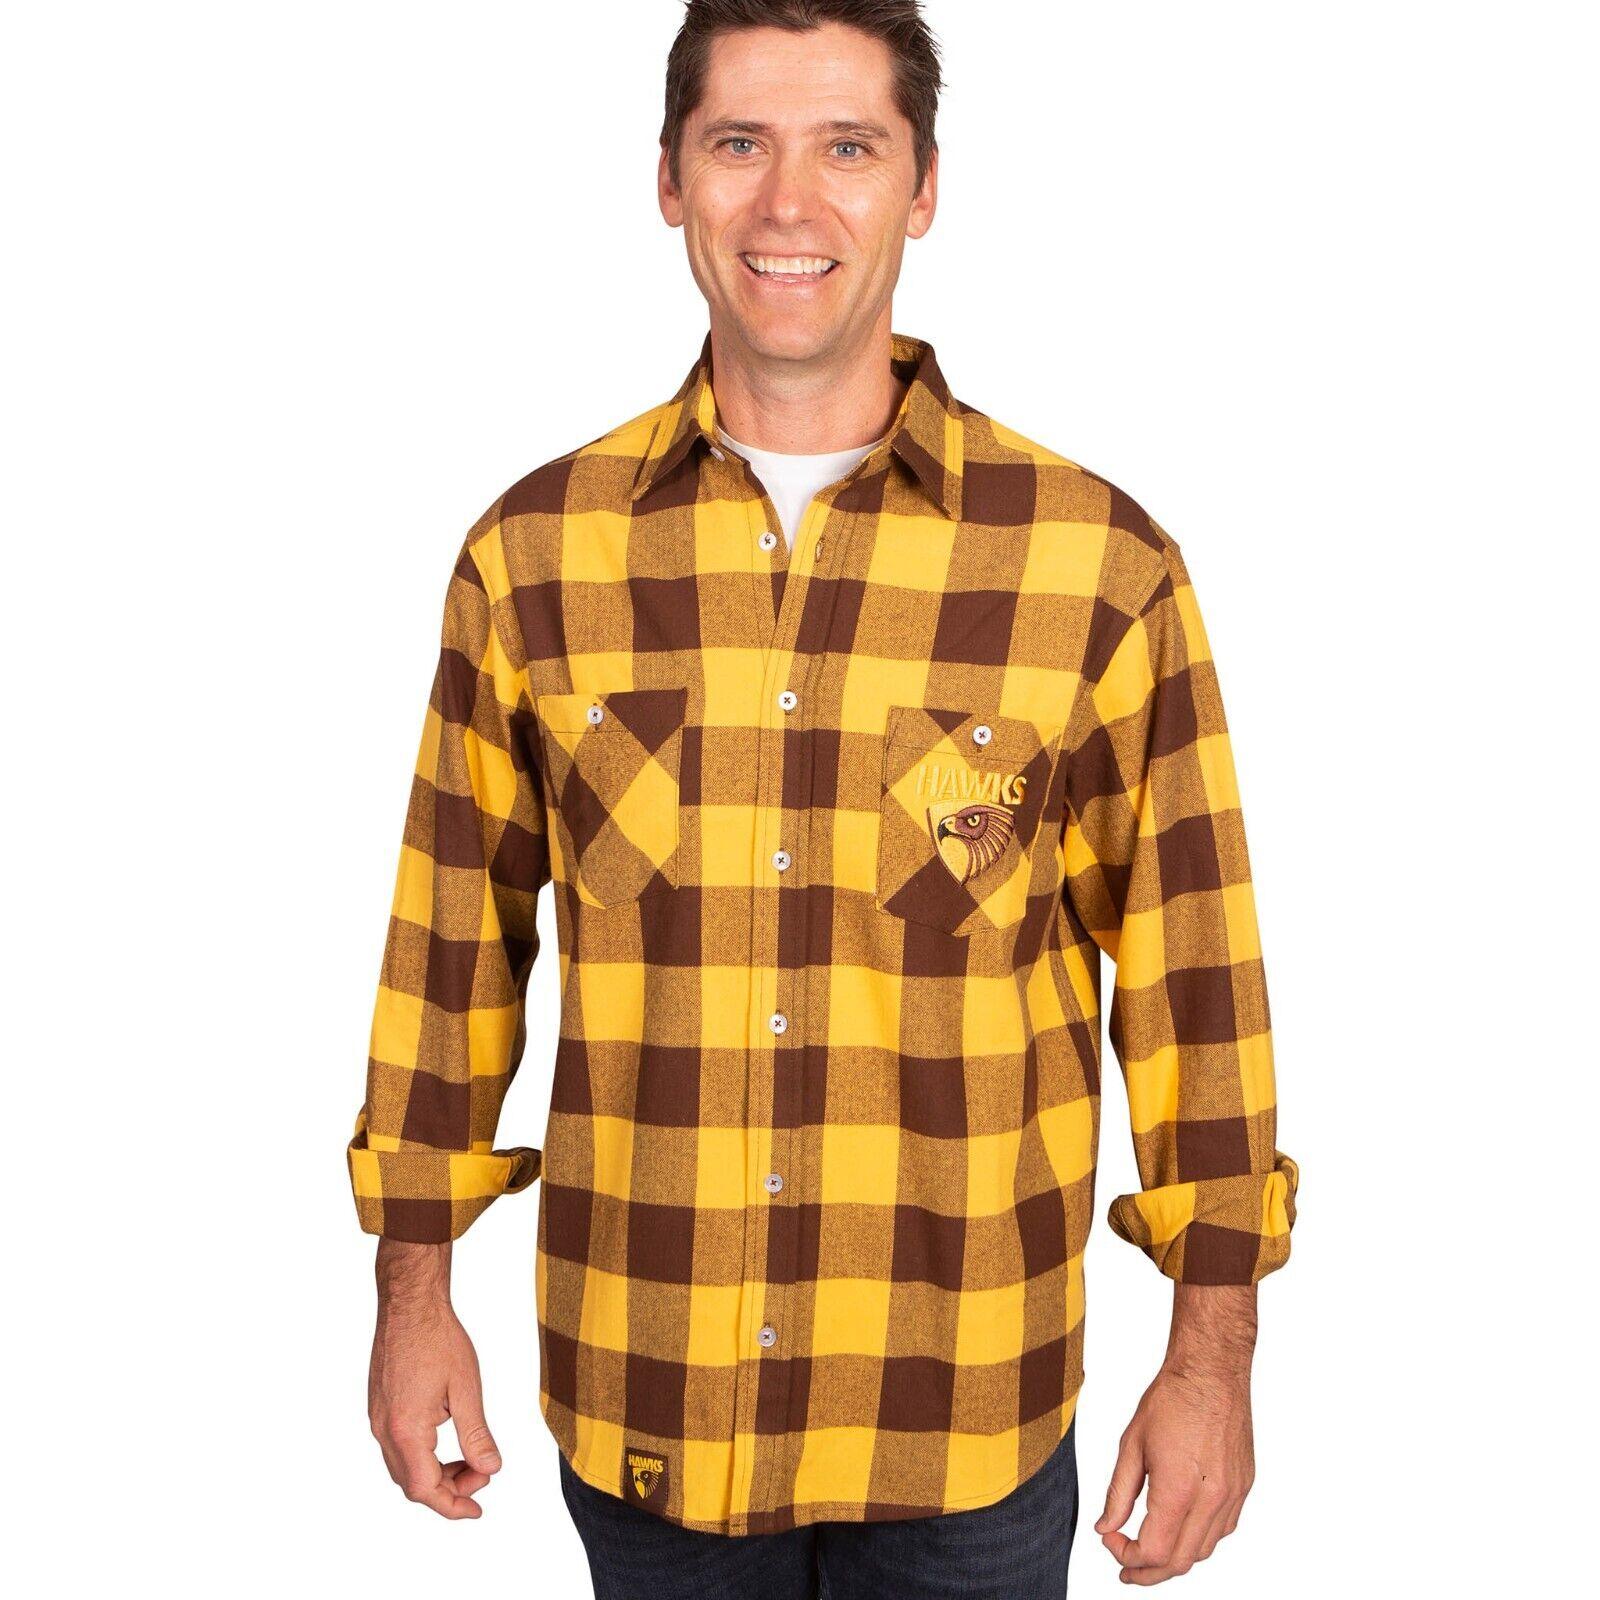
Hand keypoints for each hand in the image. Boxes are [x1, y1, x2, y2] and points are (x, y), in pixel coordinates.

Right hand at [367, 1239, 501, 1519]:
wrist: (409, 1303)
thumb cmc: (437, 1338)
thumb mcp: (466, 1388)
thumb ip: (476, 1434)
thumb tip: (490, 1469)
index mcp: (406, 1430)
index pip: (426, 1489)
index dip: (452, 1505)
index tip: (477, 1509)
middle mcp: (385, 1430)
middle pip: (411, 1484)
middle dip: (448, 1489)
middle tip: (481, 1477)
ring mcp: (378, 1419)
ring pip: (403, 1467)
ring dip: (434, 1474)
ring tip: (468, 1461)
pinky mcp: (379, 1407)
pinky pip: (397, 1447)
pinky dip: (422, 1456)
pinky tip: (445, 1443)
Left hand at [1095, 1283, 1257, 1583]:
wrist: (1211, 1371)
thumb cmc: (1172, 1399)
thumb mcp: (1131, 1446)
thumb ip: (1118, 1494)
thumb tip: (1106, 1527)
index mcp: (1179, 1491)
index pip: (1154, 1553)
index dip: (1127, 1558)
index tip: (1112, 1544)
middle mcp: (1212, 1500)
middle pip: (1180, 1561)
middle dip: (1149, 1571)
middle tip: (1126, 1566)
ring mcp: (1233, 1496)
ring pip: (1203, 1550)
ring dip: (1175, 1558)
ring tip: (1150, 1550)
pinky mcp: (1243, 1488)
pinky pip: (1221, 1530)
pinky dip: (1197, 1538)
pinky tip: (1179, 1527)